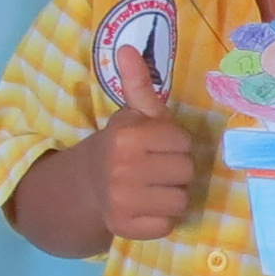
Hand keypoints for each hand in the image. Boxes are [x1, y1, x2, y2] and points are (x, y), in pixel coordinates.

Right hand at [97, 43, 199, 239]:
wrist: (89, 184)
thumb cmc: (123, 145)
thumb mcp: (132, 114)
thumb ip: (138, 83)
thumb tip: (127, 47)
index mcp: (127, 137)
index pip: (183, 144)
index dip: (176, 144)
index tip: (159, 146)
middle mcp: (122, 169)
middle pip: (185, 172)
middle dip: (176, 170)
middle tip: (157, 168)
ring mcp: (121, 201)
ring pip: (180, 200)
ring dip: (172, 195)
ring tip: (153, 187)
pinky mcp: (124, 228)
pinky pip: (167, 225)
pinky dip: (160, 218)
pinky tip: (146, 206)